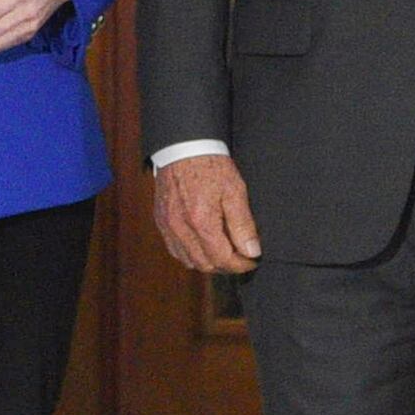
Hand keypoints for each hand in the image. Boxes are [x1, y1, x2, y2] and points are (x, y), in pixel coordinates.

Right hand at [153, 151, 260, 272]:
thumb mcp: (235, 191)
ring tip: (224, 251)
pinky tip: (203, 244)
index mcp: (201, 222)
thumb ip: (243, 225)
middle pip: (206, 265)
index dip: (241, 264)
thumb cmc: (210, 166)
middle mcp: (181, 229)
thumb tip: (252, 251)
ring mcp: (168, 227)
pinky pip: (175, 249)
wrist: (183, 148)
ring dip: (208, 262)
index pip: (223, 259)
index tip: (252, 260)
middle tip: (241, 257)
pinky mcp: (161, 221)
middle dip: (226, 266)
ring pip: (189, 261)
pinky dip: (191, 254)